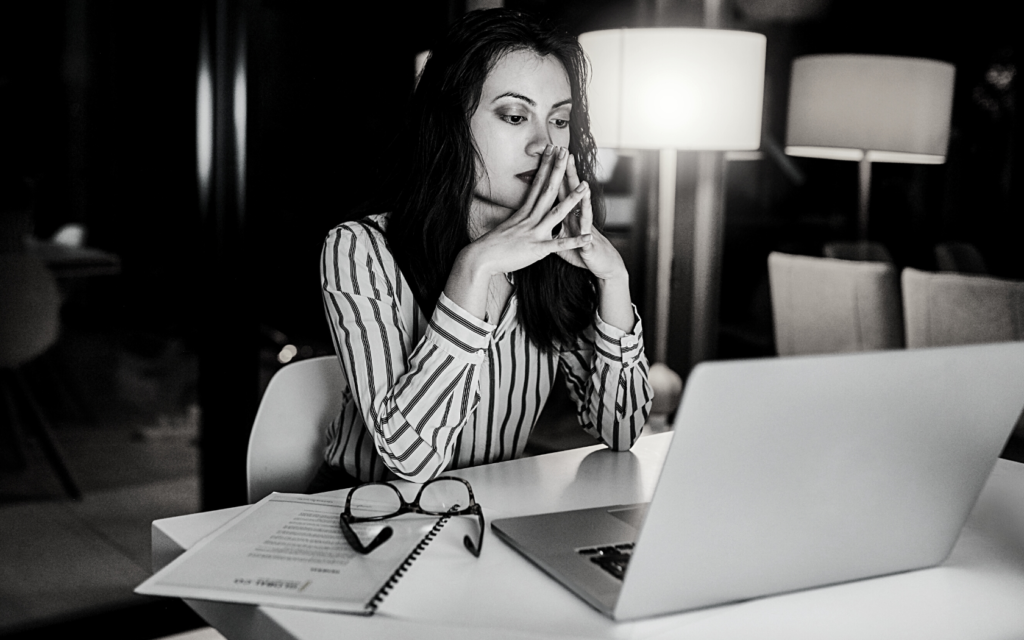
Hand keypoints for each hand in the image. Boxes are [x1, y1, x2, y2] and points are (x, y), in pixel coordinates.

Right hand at [466, 144, 592, 276]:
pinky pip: (559, 245)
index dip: (546, 166)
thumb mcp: (507, 225)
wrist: (480, 258)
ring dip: (572, 200)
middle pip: (547, 190)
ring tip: (585, 186)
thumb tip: (522, 211)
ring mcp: (534, 232)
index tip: (552, 149)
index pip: (537, 183)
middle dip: (558, 170)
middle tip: (565, 151)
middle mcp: (530, 218)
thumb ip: (519, 218)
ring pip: (557, 213)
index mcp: (523, 212)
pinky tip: (589, 237)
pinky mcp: (537, 249)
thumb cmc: (492, 244)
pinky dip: (575, 241)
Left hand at [554, 154, 626, 280]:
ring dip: (583, 199)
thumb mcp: (562, 235)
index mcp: (567, 214)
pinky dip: (586, 236)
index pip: (559, 188)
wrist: (602, 263)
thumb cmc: (580, 250)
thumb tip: (538, 213)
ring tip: (584, 185)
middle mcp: (577, 218)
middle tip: (567, 154)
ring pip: (583, 211)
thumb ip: (552, 224)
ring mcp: (584, 230)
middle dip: (569, 175)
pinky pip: (586, 240)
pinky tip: (588, 230)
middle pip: (571, 193)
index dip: (554, 172)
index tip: (549, 154)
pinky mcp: (588, 245)